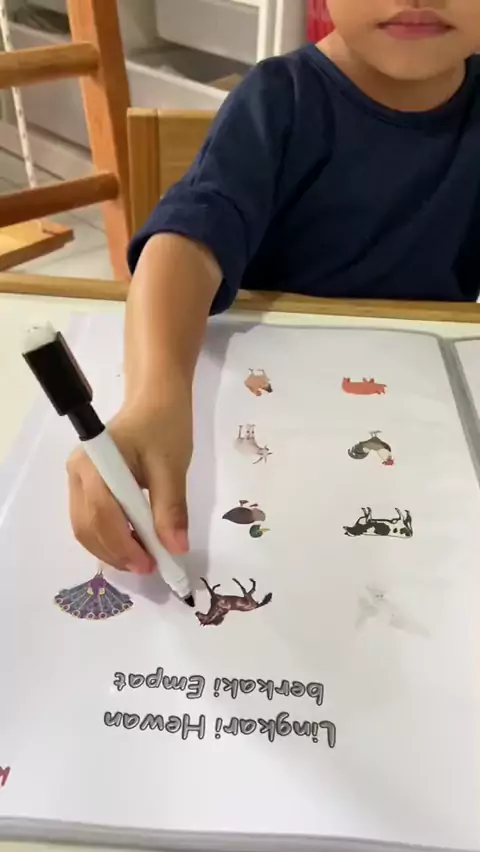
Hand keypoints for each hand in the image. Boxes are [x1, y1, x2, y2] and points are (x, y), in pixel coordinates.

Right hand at [67, 397, 191, 573]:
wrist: (155, 400)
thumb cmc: (164, 426)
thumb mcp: (172, 468)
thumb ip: (171, 509)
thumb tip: (175, 547)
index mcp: (96, 463)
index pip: (103, 513)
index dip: (125, 544)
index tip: (150, 563)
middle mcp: (77, 472)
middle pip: (87, 525)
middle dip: (116, 552)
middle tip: (148, 566)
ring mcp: (78, 479)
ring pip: (85, 527)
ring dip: (111, 549)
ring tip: (143, 559)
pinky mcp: (85, 484)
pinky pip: (90, 518)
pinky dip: (110, 537)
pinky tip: (133, 544)